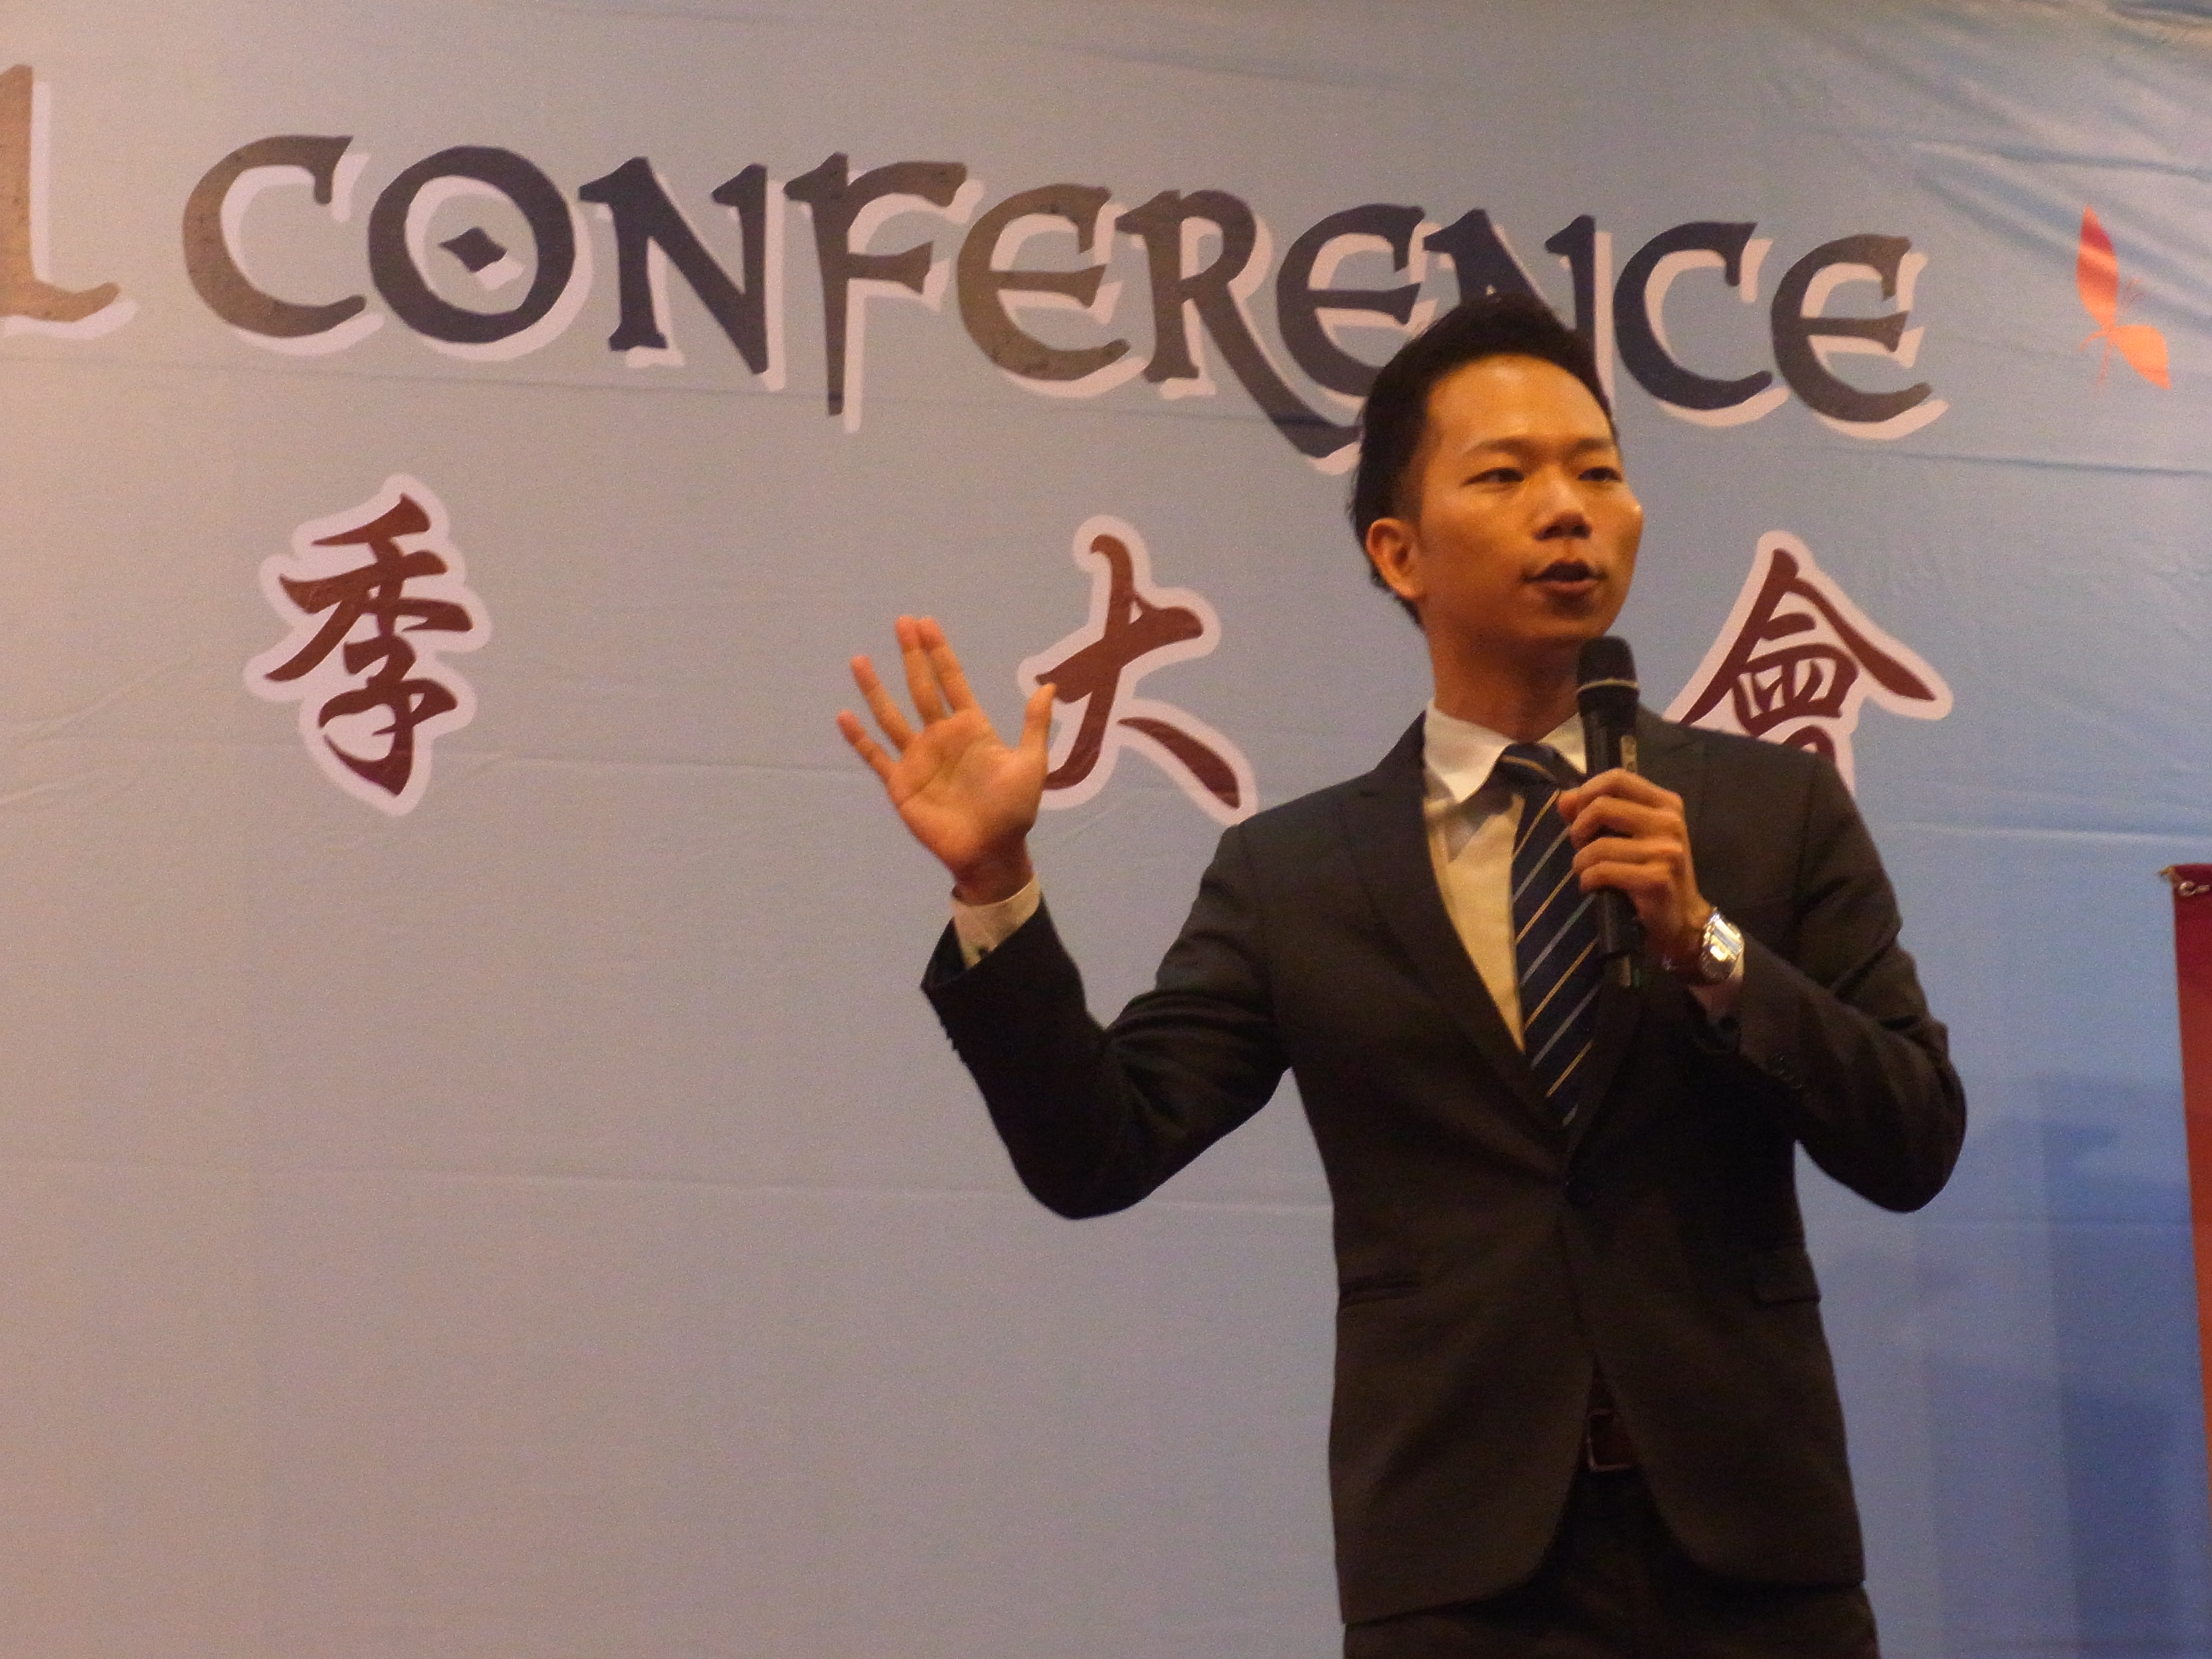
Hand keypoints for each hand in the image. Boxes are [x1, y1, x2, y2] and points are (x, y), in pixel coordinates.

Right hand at [837, 615, 1056, 903]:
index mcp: (971, 728)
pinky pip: (876, 756)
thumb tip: (1049, 686)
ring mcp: (918, 758)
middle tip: (901, 622)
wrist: (991, 852)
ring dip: (876, 689)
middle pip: (921, 687)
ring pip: (891, 715)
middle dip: (911, 655)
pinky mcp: (901, 783)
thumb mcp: (1031, 764)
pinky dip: (859, 738)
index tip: (926, 623)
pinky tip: (844, 716)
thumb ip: (1033, 725)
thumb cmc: (1014, 811)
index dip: (939, 652)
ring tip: (860, 660)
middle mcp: (941, 736)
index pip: (951, 681)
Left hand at [1555, 769, 1711, 964]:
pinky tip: (1592, 886)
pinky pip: (1603, 871)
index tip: (1578, 815)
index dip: (1587, 793)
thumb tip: (1564, 799)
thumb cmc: (1651, 873)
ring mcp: (1666, 850)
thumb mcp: (1629, 837)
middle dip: (1579, 829)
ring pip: (1598, 845)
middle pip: (1602, 806)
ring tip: (1587, 872)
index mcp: (1666, 803)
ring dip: (1581, 862)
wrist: (1681, 919)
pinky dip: (1588, 880)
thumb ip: (1596, 813)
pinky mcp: (1657, 879)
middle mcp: (1669, 821)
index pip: (1617, 778)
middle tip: (1581, 847)